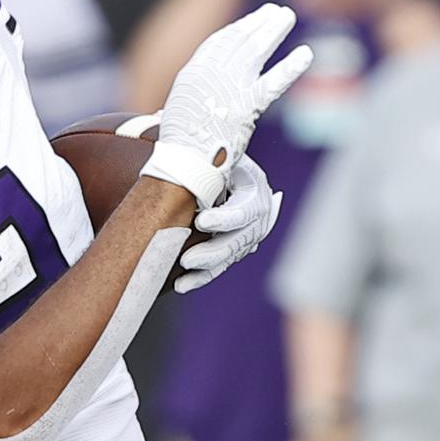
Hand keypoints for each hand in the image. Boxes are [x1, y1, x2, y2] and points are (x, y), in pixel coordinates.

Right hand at [146, 4, 312, 210]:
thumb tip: (210, 91)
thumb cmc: (182, 143)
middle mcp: (210, 74)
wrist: (184, 164)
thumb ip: (200, 92)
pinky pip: (273, 83)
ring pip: (254, 51)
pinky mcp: (246, 106)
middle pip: (239, 41)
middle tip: (276, 12)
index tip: (254, 21)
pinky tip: (306, 54)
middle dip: (259, 23)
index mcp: (193, 72)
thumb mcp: (185, 107)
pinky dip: (290, 68)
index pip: (219, 43)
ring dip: (273, 31)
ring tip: (287, 16)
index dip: (239, 29)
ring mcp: (228, 88)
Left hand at [176, 156, 281, 292]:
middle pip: (238, 240)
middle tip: (187, 259)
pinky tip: (182, 285)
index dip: (225, 219)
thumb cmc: (213, 157)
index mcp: (255, 189)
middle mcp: (257, 216)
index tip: (202, 222)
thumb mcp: (217, 155)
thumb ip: (212, 161)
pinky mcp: (232, 248)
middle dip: (212, 252)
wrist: (216, 167)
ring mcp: (246, 235)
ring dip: (205, 269)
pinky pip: (218, 266)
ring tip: (182, 277)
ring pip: (228, 257)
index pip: (244, 210)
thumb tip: (196, 156)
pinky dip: (200, 276)